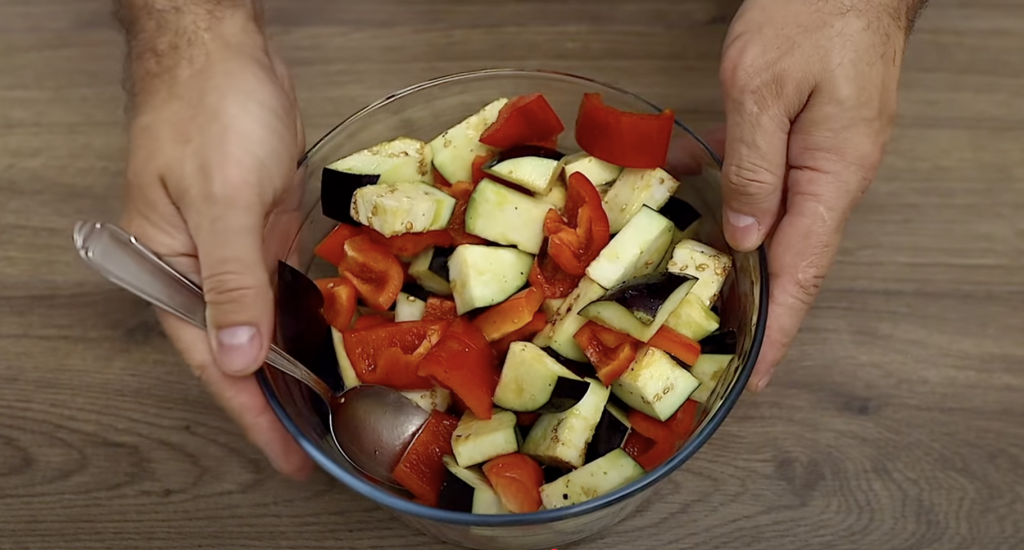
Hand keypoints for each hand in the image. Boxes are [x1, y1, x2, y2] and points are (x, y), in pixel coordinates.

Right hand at [116, 2, 311, 477]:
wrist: (223, 48)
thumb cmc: (209, 111)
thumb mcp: (222, 200)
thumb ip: (231, 282)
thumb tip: (236, 359)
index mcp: (168, 270)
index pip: (212, 362)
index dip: (253, 412)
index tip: (290, 454)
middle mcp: (197, 269)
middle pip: (237, 350)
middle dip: (276, 398)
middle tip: (322, 440)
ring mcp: (231, 249)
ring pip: (262, 322)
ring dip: (292, 361)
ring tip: (332, 404)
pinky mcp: (260, 227)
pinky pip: (282, 286)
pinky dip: (303, 315)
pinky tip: (331, 341)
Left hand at [718, 0, 924, 389]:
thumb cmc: (812, 14)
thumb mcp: (763, 88)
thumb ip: (753, 166)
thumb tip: (747, 237)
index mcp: (833, 174)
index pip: (804, 271)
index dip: (779, 327)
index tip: (757, 375)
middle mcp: (834, 176)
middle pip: (793, 259)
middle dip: (758, 310)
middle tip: (715, 350)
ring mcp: (822, 158)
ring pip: (777, 225)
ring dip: (741, 262)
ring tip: (699, 298)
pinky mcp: (806, 139)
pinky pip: (769, 185)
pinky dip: (735, 203)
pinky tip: (693, 201)